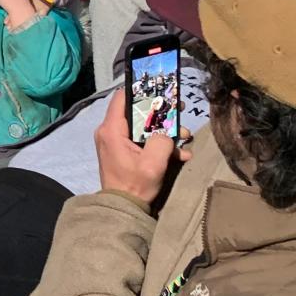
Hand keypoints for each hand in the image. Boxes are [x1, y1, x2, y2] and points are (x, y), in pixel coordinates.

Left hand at [94, 88, 190, 208]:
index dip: (140, 89)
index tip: (160, 87)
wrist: (124, 209)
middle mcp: (110, 132)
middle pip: (137, 110)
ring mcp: (117, 142)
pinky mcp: (124, 151)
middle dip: (161, 111)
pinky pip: (143, 140)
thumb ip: (162, 140)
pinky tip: (180, 153)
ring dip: (165, 130)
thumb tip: (167, 133)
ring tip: (185, 136)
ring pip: (143, 126)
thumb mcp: (153, 163)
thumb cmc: (135, 185)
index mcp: (112, 130)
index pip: (122, 97)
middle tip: (180, 109)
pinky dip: (160, 144)